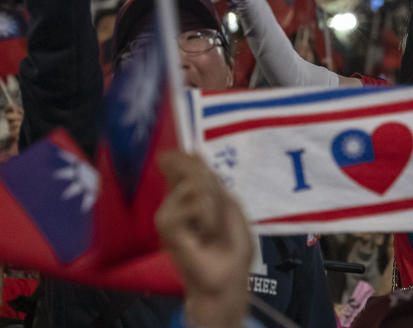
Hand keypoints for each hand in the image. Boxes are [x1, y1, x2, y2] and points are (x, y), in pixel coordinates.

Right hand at [155, 151, 251, 327]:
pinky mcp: (166, 226)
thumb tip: (193, 153)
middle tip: (216, 220)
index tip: (192, 158)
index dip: (187, 157)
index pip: (182, 163)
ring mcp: (168, 213)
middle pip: (192, 169)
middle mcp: (175, 201)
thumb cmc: (231, 245)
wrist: (229, 274)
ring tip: (212, 230)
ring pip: (195, 185)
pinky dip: (207, 217)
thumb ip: (209, 179)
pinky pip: (192, 203)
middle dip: (213, 188)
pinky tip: (204, 235)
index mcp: (189, 195)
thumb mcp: (227, 204)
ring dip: (214, 207)